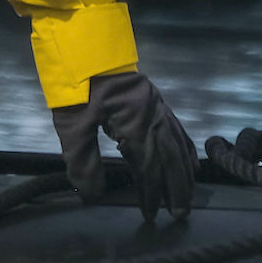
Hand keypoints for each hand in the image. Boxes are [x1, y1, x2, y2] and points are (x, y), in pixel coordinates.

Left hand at [51, 70, 195, 221]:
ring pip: (177, 145)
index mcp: (135, 123)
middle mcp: (154, 116)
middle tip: (180, 215)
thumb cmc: (76, 86)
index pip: (149, 167)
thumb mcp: (71, 125)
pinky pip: (177, 129)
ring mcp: (158, 107)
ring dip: (184, 172)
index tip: (151, 215)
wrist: (83, 47)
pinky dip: (185, 149)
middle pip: (171, 158)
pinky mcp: (155, 100)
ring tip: (188, 196)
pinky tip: (189, 162)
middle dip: (177, 188)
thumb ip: (83, 162)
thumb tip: (93, 196)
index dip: (152, 193)